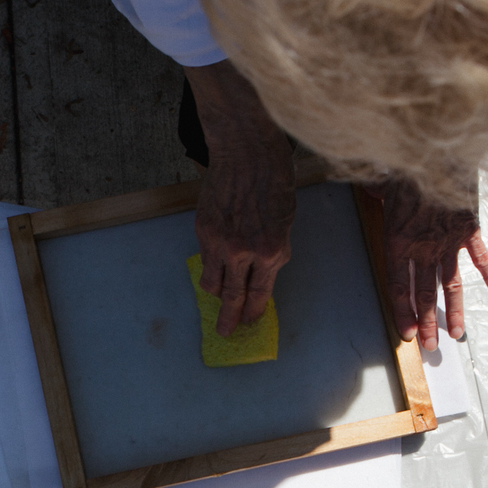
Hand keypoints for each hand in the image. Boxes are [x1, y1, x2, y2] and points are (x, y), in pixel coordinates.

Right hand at [185, 61, 295, 335]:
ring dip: (216, 290)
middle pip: (233, 298)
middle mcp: (245, 253)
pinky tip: (216, 258)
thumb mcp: (284, 223)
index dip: (253, 311)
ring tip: (219, 290)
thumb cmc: (274, 184)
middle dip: (229, 320)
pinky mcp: (203, 231)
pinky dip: (209, 264)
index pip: (260, 294)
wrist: (249, 154)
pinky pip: (204, 260)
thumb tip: (259, 276)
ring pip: (212, 283)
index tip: (248, 321)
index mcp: (272, 252)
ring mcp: (221, 243)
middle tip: (224, 333)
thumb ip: (271, 252)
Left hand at [370, 178, 487, 350]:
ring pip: (451, 283)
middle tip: (431, 347)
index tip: (406, 334)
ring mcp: (448, 240)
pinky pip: (480, 256)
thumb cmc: (406, 164)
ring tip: (457, 334)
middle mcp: (423, 247)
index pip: (397, 286)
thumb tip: (368, 192)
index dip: (402, 312)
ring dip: (455, 310)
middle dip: (427, 323)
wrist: (438, 148)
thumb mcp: (380, 181)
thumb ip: (374, 193)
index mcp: (397, 240)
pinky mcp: (469, 228)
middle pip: (424, 293)